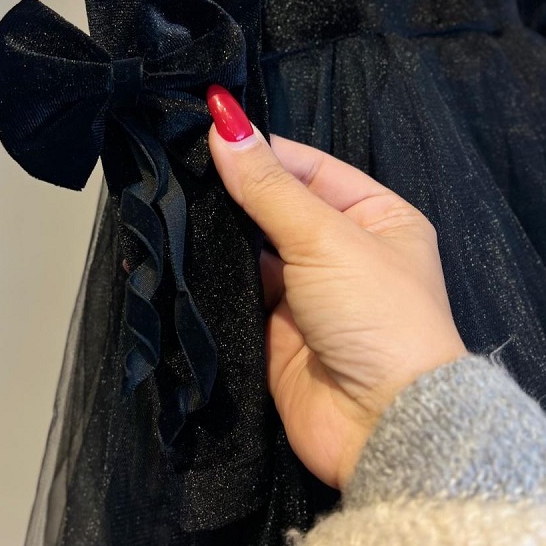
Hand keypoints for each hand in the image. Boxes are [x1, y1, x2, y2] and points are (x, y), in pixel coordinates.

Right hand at [206, 86, 466, 489]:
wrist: (381, 424)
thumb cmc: (377, 316)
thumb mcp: (326, 238)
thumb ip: (269, 187)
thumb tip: (225, 122)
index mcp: (376, 216)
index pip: (310, 168)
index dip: (261, 151)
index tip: (206, 131)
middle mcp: (342, 251)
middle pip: (278, 208)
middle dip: (233, 192)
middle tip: (175, 167)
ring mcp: (307, 294)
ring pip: (252, 251)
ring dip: (217, 234)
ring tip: (165, 203)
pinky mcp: (274, 332)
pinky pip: (237, 293)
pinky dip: (210, 276)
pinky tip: (174, 251)